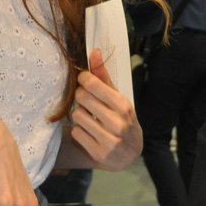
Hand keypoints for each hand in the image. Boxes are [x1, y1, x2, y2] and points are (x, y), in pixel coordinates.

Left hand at [68, 48, 141, 169]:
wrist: (129, 154)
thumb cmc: (121, 119)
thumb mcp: (117, 97)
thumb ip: (103, 76)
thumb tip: (94, 51)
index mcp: (123, 105)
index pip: (92, 84)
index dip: (84, 80)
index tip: (85, 82)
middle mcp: (118, 123)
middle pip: (82, 98)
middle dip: (81, 97)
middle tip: (87, 102)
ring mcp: (110, 140)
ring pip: (77, 116)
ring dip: (80, 115)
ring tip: (90, 119)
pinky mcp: (100, 154)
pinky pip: (76, 133)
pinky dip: (80, 131)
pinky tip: (89, 133)